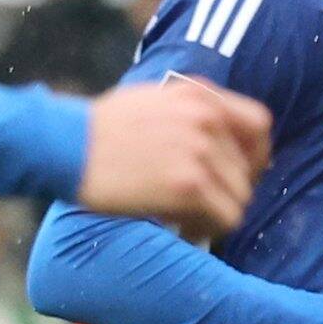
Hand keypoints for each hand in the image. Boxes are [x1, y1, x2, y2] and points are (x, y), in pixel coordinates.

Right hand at [78, 76, 273, 237]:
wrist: (63, 144)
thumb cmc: (101, 129)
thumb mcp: (153, 100)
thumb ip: (193, 113)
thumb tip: (230, 143)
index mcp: (200, 95)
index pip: (259, 124)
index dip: (256, 154)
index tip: (239, 173)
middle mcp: (207, 118)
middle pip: (249, 169)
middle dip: (226, 191)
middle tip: (197, 205)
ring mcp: (201, 151)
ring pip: (241, 197)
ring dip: (215, 213)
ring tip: (185, 218)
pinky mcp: (190, 185)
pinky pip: (226, 218)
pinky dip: (208, 229)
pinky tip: (181, 227)